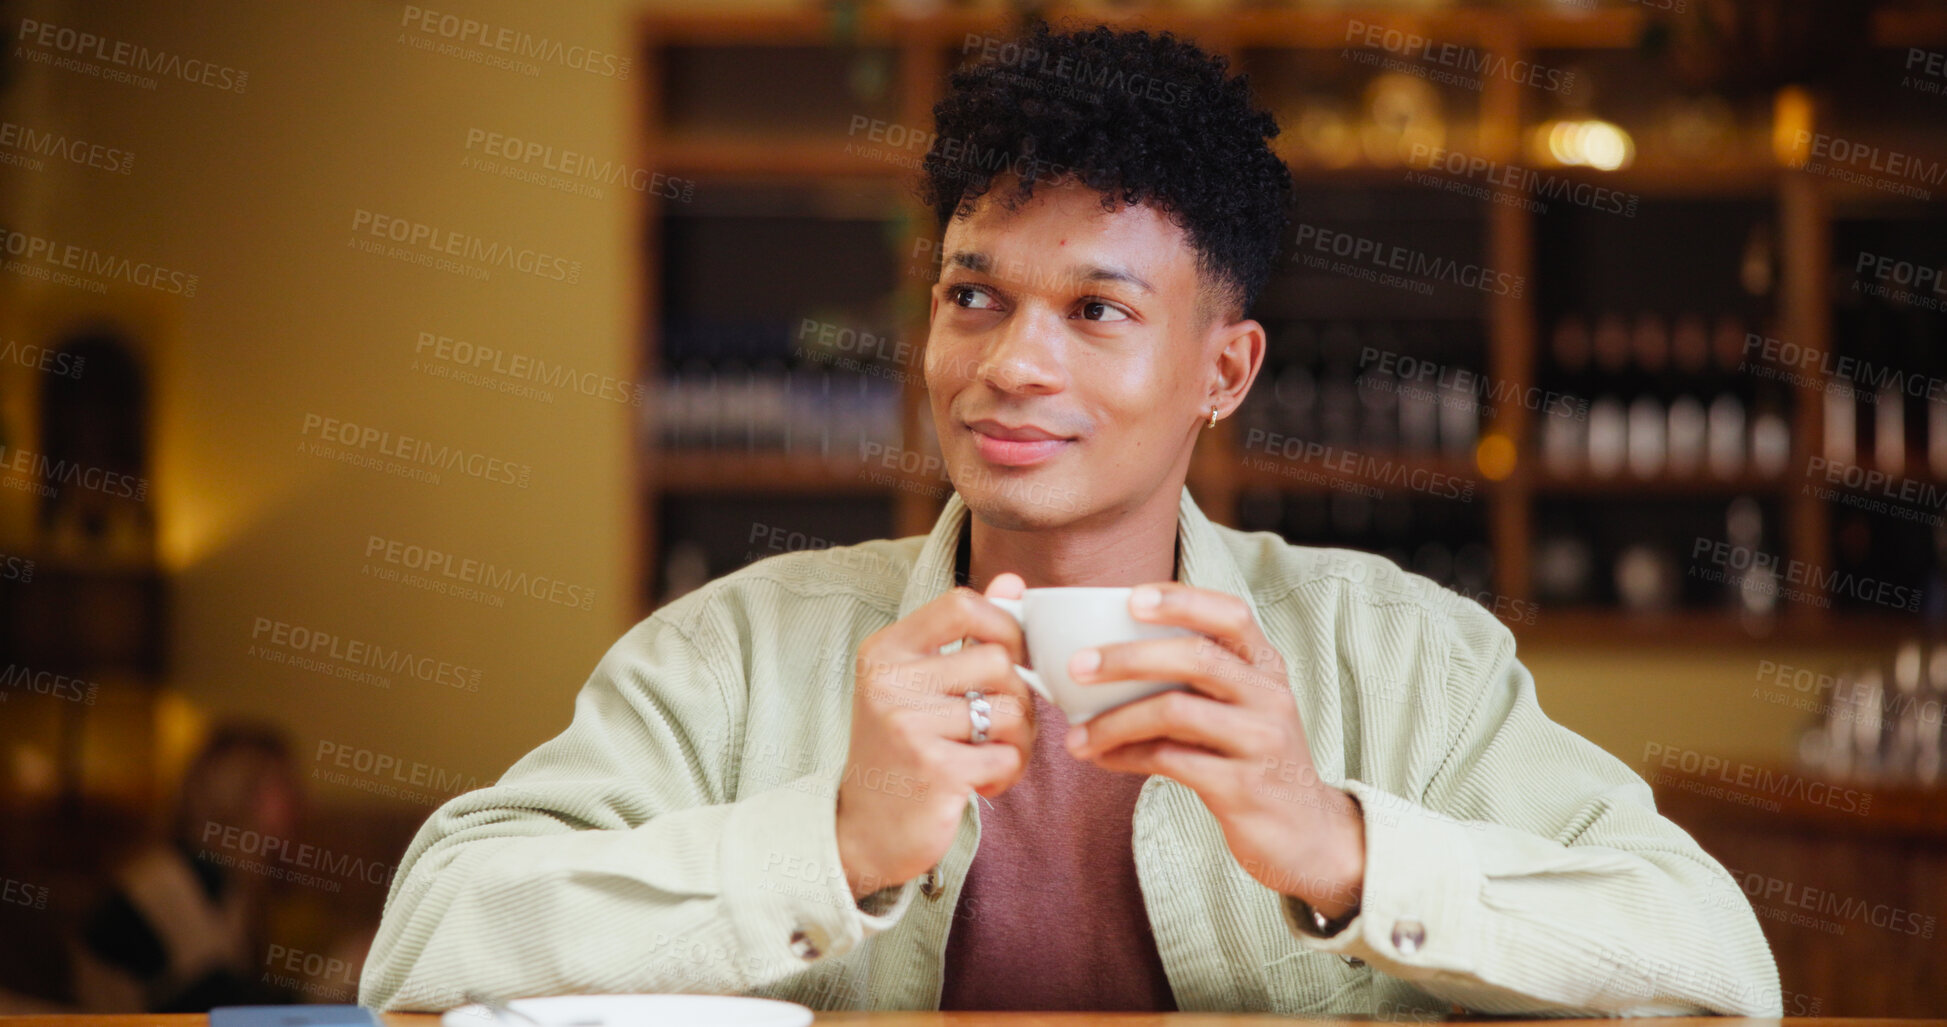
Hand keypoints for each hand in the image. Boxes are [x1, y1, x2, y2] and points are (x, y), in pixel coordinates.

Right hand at [834, 573, 1037, 899]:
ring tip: (991, 756)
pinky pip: (1007, 756)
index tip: (1012, 656)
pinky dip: (1007, 774)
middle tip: (1001, 727)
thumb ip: (966, 632)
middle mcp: (890, 682)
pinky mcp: (934, 770)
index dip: (1005, 624)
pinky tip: (981, 784)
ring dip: (1019, 740)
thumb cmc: (901, 750)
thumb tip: (1013, 582)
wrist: (864, 831)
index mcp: (885, 651)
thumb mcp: (919, 684)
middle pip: (998, 661)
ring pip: (1012, 710)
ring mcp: (909, 726)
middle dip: (1019, 697)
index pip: (961, 604)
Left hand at [1062, 583, 1364, 917]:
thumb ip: (1198, 681)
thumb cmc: (1254, 760)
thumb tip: (1106, 659)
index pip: (1231, 614)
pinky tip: (1103, 759)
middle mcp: (1269, 697)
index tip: (1130, 598)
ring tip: (1076, 737)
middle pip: (1196, 657)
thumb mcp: (1241, 710)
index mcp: (1267, 668)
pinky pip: (1171, 761)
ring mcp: (1260, 741)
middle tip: (1077, 666)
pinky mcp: (1243, 787)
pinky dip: (1127, 757)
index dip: (1182, 600)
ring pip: (1175, 711)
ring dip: (1115, 721)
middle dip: (1128, 657)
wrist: (1308, 834)